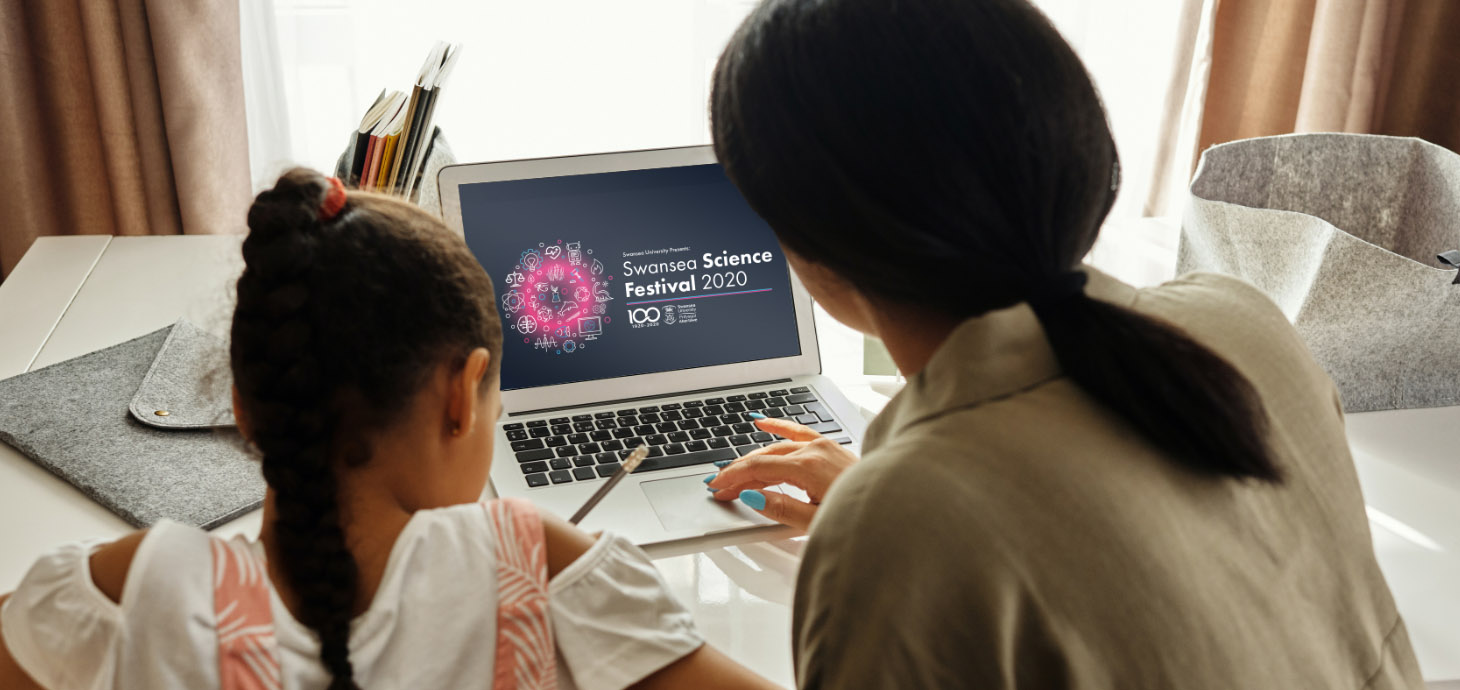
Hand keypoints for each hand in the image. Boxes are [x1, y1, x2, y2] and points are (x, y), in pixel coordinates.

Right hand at [706, 415, 857, 529]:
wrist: (892, 509)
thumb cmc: (860, 516)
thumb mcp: (815, 522)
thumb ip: (781, 508)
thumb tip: (751, 496)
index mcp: (808, 468)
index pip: (758, 468)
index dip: (733, 477)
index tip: (717, 487)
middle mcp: (815, 451)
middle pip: (764, 457)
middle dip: (739, 471)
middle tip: (720, 486)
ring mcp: (823, 446)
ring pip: (777, 446)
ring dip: (753, 458)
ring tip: (734, 471)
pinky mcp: (830, 447)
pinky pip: (798, 431)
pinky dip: (778, 427)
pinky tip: (761, 422)